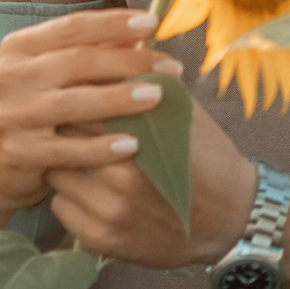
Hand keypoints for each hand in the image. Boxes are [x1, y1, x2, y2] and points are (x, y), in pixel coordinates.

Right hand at [0, 9, 183, 218]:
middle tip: (169, 68)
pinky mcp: (18, 152)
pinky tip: (133, 144)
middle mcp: (9, 76)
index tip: (153, 23)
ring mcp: (11, 115)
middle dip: (128, 62)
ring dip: (120, 100)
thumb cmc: (33, 113)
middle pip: (77, 61)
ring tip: (157, 99)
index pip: (72, 27)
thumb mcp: (50, 78)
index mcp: (18, 48)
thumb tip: (142, 37)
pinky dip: (102, 147)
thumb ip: (87, 56)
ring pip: (73, 103)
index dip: (114, 23)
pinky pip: (68, 149)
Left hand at [46, 86, 258, 269]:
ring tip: (81, 155)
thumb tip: (111, 48)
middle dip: (66, 128)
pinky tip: (89, 188)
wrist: (233, 219)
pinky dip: (70, 195)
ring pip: (56, 175)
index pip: (85, 106)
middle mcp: (122, 178)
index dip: (79, 96)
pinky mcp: (103, 240)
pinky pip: (61, 208)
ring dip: (64, 162)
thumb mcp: (185, 113)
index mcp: (142, 139)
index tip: (78, 93)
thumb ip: (146, 83)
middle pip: (64, 140)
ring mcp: (110, 213)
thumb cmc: (209, 158)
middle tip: (72, 123)